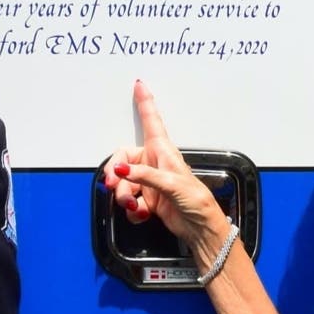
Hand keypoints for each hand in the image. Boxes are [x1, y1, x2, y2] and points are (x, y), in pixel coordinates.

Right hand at [102, 81, 225, 243]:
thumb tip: (124, 170)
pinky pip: (129, 200)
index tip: (139, 85)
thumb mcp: (173, 183)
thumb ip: (146, 175)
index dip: (145, 102)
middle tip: (114, 185)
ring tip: (133, 206)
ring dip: (124, 196)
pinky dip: (132, 210)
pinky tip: (142, 214)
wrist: (200, 228)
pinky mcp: (147, 200)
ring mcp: (149, 182)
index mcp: (163, 151)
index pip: (151, 121)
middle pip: (122, 159)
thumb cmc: (197, 200)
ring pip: (123, 183)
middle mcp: (154, 164)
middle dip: (116, 173)